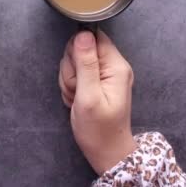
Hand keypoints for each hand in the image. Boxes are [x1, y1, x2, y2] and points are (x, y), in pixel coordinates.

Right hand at [58, 30, 136, 173]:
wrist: (106, 152)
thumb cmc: (99, 129)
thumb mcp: (88, 96)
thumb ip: (85, 64)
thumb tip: (83, 34)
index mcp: (116, 66)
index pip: (94, 37)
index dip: (78, 50)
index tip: (77, 71)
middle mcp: (113, 66)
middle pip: (81, 49)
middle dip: (71, 69)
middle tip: (77, 89)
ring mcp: (105, 74)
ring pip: (75, 62)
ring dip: (69, 80)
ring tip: (77, 97)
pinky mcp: (97, 82)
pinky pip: (76, 74)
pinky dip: (71, 86)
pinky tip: (76, 100)